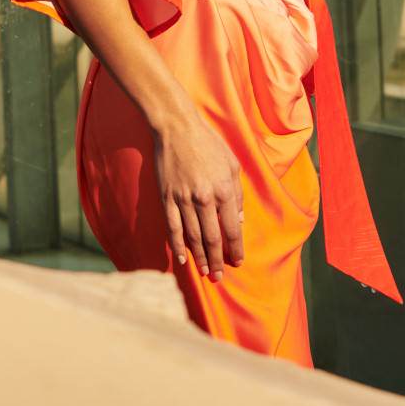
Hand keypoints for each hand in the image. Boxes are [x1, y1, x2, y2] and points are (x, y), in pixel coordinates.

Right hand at [152, 109, 244, 279]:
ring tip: (205, 273)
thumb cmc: (209, 144)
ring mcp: (183, 199)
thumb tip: (237, 221)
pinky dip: (177, 245)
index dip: (235, 248)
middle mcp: (204, 198)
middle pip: (212, 238)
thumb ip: (237, 195)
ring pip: (193, 237)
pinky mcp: (166, 197)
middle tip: (220, 277)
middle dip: (217, 260)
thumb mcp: (232, 165)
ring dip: (199, 258)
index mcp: (224, 190)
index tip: (237, 261)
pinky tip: (182, 259)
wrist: (177, 127)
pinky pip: (172, 227)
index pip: (232, 229)